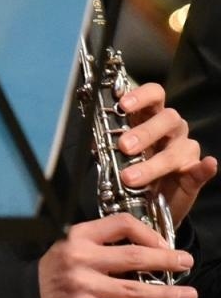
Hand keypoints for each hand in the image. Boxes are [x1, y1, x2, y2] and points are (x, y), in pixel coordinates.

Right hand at [38, 212, 197, 297]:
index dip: (149, 233)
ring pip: (135, 290)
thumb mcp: (70, 248)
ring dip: (167, 294)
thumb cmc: (53, 276)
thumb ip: (102, 246)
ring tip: (187, 295)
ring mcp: (83, 286)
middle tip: (185, 263)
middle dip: (167, 261)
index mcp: (78, 237)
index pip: (121, 224)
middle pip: (134, 256)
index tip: (164, 244)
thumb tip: (146, 251)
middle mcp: (80, 258)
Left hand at [116, 81, 217, 227]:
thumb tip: (91, 139)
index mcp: (150, 117)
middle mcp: (171, 129)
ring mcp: (185, 150)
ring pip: (179, 147)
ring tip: (130, 177)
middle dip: (144, 132)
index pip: (154, 95)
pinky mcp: (195, 173)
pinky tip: (206, 165)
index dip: (141, 96)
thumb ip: (106, 142)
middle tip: (124, 146)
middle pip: (167, 118)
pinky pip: (203, 168)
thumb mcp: (115, 153)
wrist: (147, 202)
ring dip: (154, 162)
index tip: (123, 104)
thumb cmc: (132, 167)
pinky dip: (205, 167)